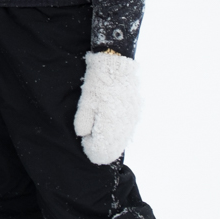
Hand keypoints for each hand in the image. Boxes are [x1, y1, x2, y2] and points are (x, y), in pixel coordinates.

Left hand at [73, 50, 140, 164]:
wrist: (117, 66)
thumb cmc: (99, 84)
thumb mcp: (86, 102)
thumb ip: (83, 122)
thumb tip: (83, 134)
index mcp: (111, 127)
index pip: (101, 153)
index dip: (90, 148)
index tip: (84, 137)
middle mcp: (124, 128)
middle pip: (112, 151)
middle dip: (99, 147)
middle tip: (90, 134)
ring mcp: (132, 122)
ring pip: (120, 143)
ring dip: (109, 141)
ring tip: (99, 126)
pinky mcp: (135, 114)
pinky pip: (126, 132)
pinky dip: (117, 133)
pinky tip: (110, 121)